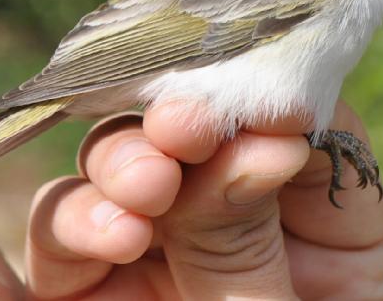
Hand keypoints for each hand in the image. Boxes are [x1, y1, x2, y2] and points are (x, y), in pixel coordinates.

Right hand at [26, 103, 382, 298]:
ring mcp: (152, 259)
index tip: (260, 100)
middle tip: (183, 128)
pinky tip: (107, 236)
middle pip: (191, 143)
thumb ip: (245, 238)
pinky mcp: (85, 290)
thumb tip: (245, 134)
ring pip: (114, 175)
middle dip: (181, 128)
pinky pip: (64, 237)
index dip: (273, 101)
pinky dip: (76, 224)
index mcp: (318, 241)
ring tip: (139, 193)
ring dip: (120, 168)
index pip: (299, 135)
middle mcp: (226, 235)